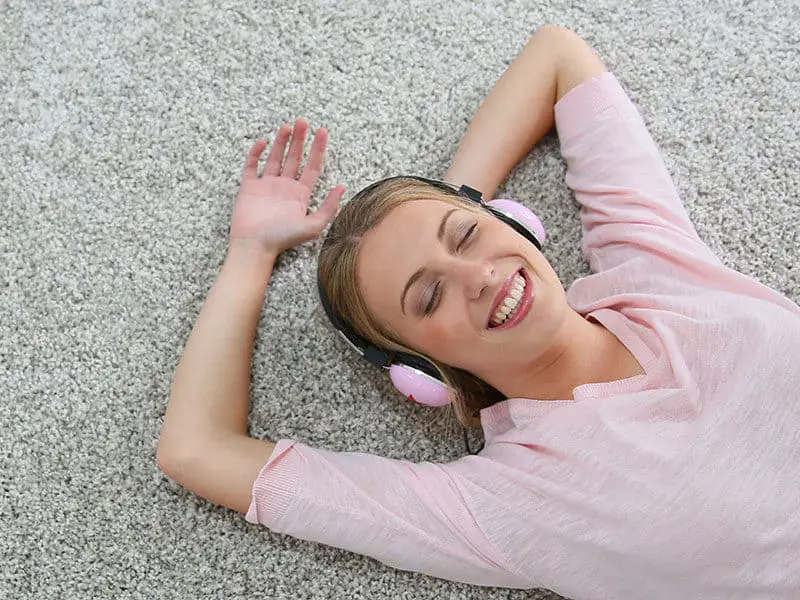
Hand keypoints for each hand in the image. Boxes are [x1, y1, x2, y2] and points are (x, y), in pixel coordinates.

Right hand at [229, 118, 345, 257]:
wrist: (255, 246)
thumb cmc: (283, 239)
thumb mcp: (313, 226)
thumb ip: (329, 207)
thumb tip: (343, 187)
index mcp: (301, 195)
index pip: (313, 167)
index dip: (318, 149)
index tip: (322, 132)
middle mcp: (285, 187)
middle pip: (295, 158)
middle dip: (300, 140)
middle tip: (303, 121)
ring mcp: (267, 186)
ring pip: (276, 158)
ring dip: (282, 142)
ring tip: (287, 126)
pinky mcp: (249, 187)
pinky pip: (252, 166)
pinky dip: (256, 153)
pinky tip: (263, 142)